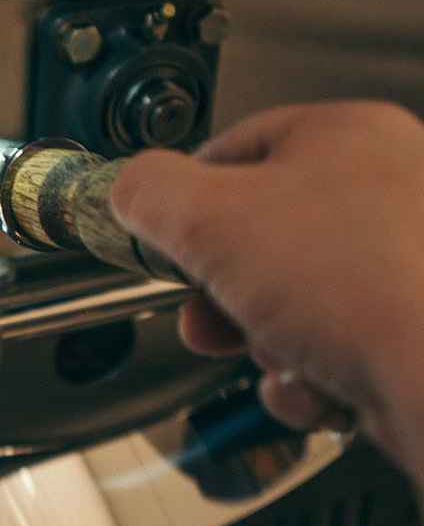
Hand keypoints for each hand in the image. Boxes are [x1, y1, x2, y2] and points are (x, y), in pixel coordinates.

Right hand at [110, 101, 423, 487]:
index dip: (186, 199)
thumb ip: (149, 192)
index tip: (163, 237)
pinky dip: (312, 377)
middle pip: (262, 237)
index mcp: (346, 137)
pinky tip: (315, 387)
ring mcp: (410, 262)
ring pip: (297, 300)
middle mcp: (391, 190)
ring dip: (266, 342)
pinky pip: (337, 346)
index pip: (234, 150)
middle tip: (205, 315)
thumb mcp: (208, 220)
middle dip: (222, 292)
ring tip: (277, 355)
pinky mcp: (418, 327)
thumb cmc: (356, 286)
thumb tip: (130, 188)